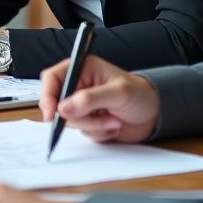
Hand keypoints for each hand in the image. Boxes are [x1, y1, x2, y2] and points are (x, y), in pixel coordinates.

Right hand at [40, 55, 159, 143]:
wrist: (155, 115)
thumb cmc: (140, 94)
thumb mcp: (119, 92)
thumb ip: (90, 99)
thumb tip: (63, 109)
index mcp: (81, 69)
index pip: (52, 78)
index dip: (47, 95)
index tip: (51, 113)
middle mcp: (78, 86)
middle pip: (58, 104)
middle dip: (79, 116)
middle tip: (101, 118)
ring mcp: (81, 106)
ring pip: (70, 121)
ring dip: (94, 125)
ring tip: (114, 120)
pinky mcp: (88, 121)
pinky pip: (82, 132)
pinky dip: (98, 133)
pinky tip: (113, 126)